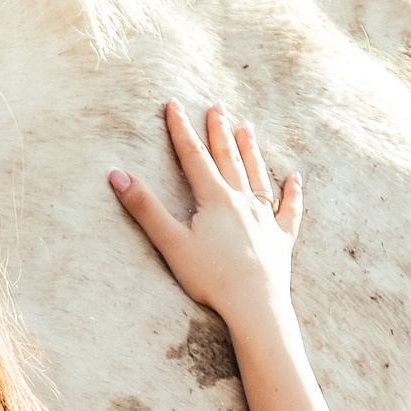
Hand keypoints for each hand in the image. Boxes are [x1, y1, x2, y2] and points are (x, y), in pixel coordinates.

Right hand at [109, 101, 301, 321]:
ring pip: (257, 175)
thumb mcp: (170, 242)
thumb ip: (144, 208)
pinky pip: (288, 209)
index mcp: (214, 199)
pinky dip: (292, 193)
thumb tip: (117, 175)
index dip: (181, 130)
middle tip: (216, 107)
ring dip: (251, 151)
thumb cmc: (210, 277)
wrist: (255, 304)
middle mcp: (242, 201)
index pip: (194, 156)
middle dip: (219, 131)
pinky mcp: (281, 238)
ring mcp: (265, 218)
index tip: (174, 106)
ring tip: (247, 129)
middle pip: (229, 158)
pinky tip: (294, 179)